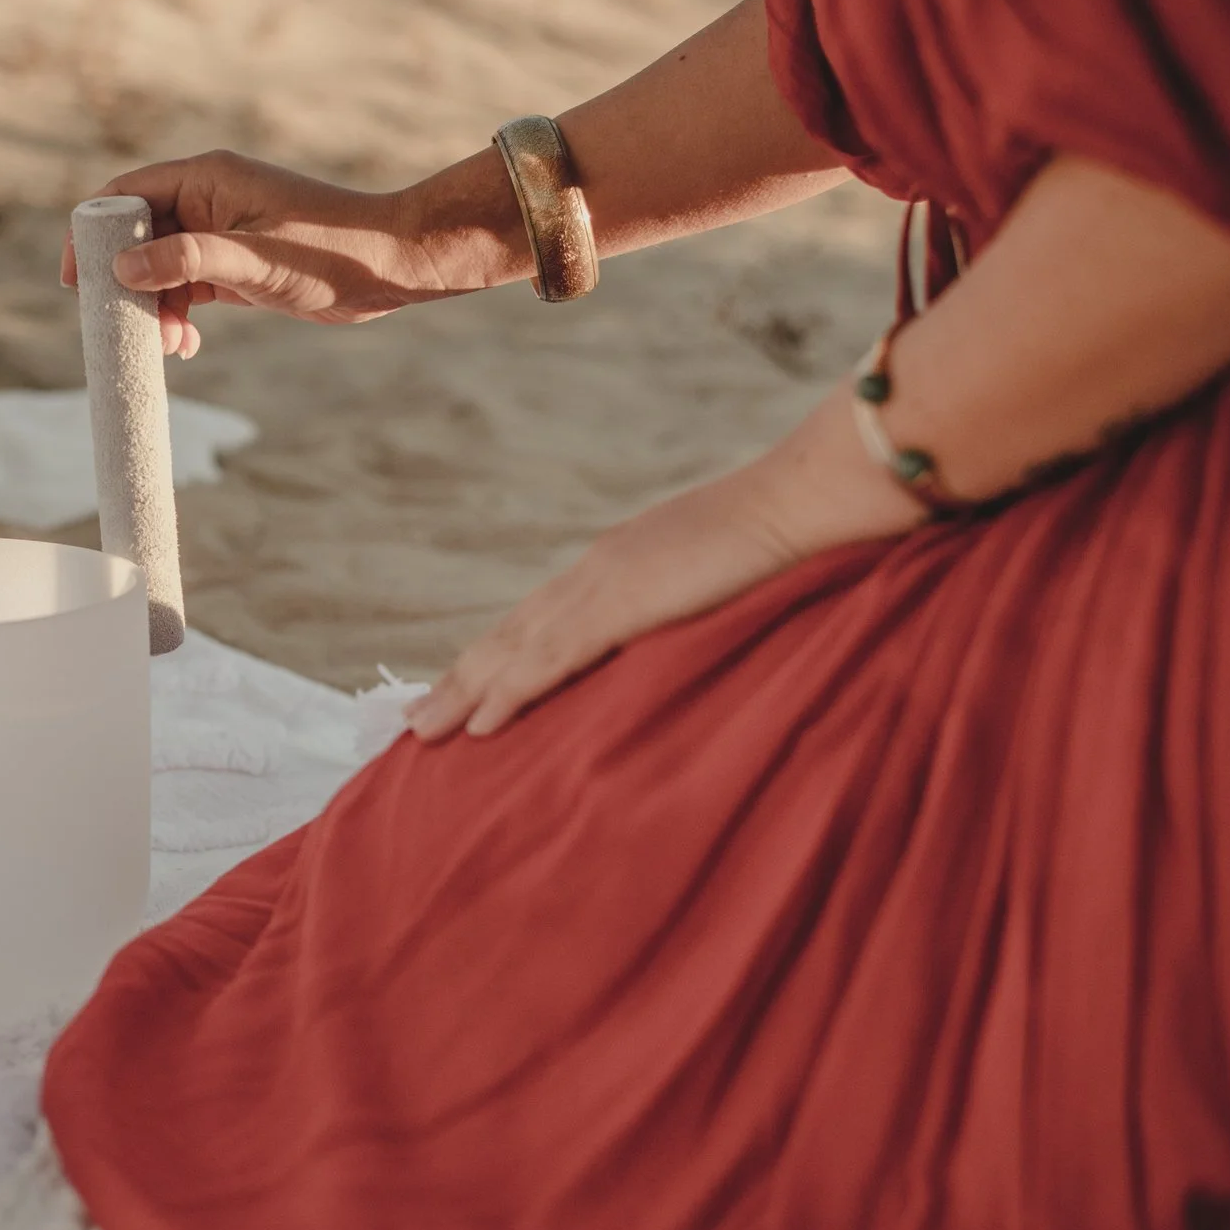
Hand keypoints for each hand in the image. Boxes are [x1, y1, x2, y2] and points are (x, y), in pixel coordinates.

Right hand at [60, 151, 459, 357]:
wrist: (391, 267)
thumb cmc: (331, 252)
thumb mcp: (255, 260)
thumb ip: (188, 260)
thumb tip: (123, 270)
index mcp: (207, 178)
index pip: (125, 195)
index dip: (94, 234)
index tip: (77, 280)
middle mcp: (208, 199)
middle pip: (137, 236)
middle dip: (124, 283)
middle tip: (121, 327)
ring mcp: (221, 232)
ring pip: (159, 267)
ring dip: (152, 307)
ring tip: (168, 345)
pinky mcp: (235, 265)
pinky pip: (186, 287)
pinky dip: (177, 315)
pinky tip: (185, 345)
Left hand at [404, 399, 926, 739]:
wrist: (814, 498)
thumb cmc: (793, 537)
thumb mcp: (728, 578)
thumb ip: (698, 606)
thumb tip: (692, 638)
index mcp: (622, 562)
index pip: (543, 617)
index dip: (498, 654)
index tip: (462, 685)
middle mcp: (598, 570)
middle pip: (512, 634)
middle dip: (463, 677)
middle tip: (416, 720)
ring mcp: (605, 585)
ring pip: (514, 649)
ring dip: (465, 691)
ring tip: (422, 732)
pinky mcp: (621, 604)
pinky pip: (549, 659)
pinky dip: (508, 692)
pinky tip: (477, 725)